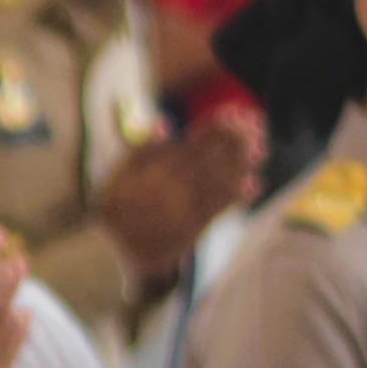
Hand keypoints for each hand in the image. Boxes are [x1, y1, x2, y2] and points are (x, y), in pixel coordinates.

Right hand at [96, 105, 263, 286]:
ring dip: (241, 164)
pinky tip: (253, 182)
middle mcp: (171, 191)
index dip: (214, 128)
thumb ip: (139, 149)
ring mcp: (182, 211)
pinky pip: (217, 211)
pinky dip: (236, 197)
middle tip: (254, 124)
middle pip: (210, 161)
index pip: (191, 145)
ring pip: (218, 183)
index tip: (231, 113)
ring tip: (259, 147)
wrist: (107, 255)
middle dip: (234, 140)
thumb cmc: (113, 211)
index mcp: (154, 174)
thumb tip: (163, 123)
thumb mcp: (115, 176)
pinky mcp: (190, 231)